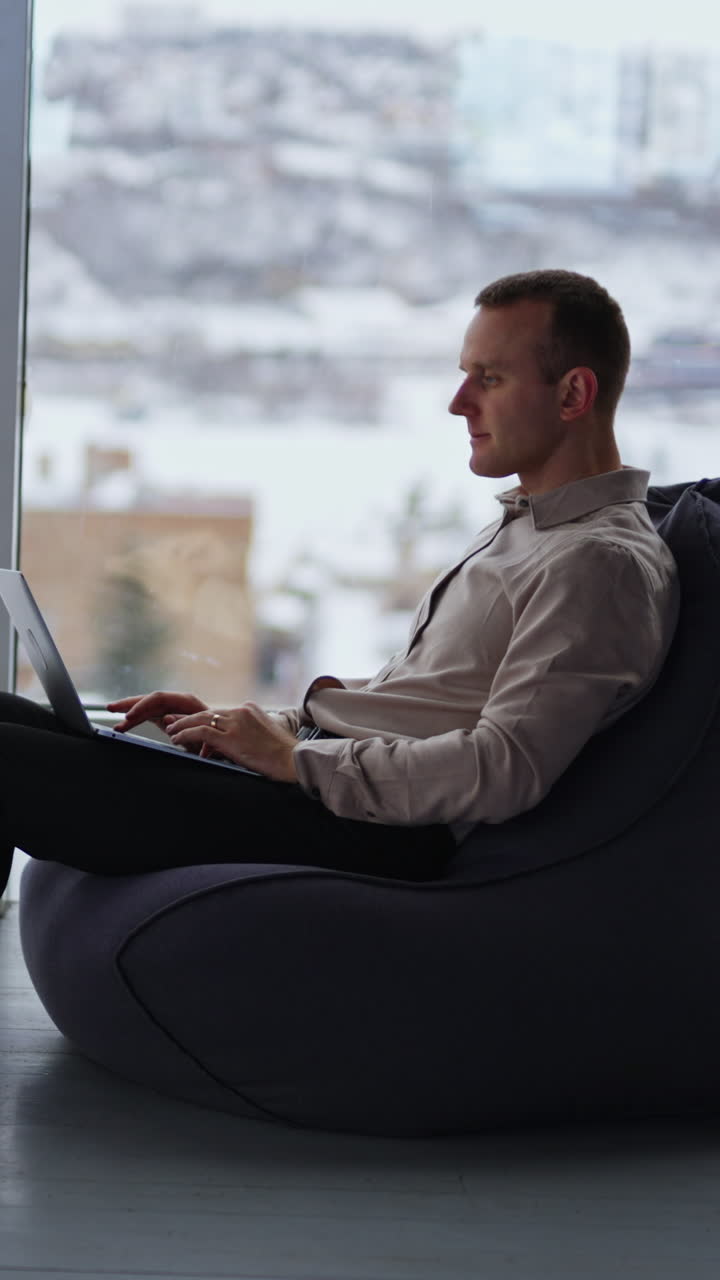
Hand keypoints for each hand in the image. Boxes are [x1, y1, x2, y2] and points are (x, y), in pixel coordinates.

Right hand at [107, 690, 207, 734]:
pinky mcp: (168, 719)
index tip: (129, 716)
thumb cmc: (216, 737)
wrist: (225, 742)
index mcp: (187, 702)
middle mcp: (178, 703)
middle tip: (110, 708)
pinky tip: (122, 727)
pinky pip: (148, 717)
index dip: (142, 705)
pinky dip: (135, 722)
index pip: (159, 698)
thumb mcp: (203, 733)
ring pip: (146, 708)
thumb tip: (166, 717)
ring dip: (129, 714)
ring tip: (112, 719)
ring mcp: (172, 710)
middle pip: (149, 700)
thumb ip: (185, 723)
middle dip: (129, 704)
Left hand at [166, 702, 298, 781]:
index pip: (219, 712)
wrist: (293, 760)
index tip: (189, 722)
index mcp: (250, 709)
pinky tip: (176, 740)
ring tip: (171, 732)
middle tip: (172, 723)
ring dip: (182, 726)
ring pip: (200, 719)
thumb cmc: (284, 756)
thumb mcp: (264, 737)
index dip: (201, 718)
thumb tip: (229, 746)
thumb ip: (246, 735)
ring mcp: (235, 723)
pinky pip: (201, 732)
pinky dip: (185, 734)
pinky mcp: (231, 737)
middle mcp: (241, 711)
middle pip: (207, 712)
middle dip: (187, 718)